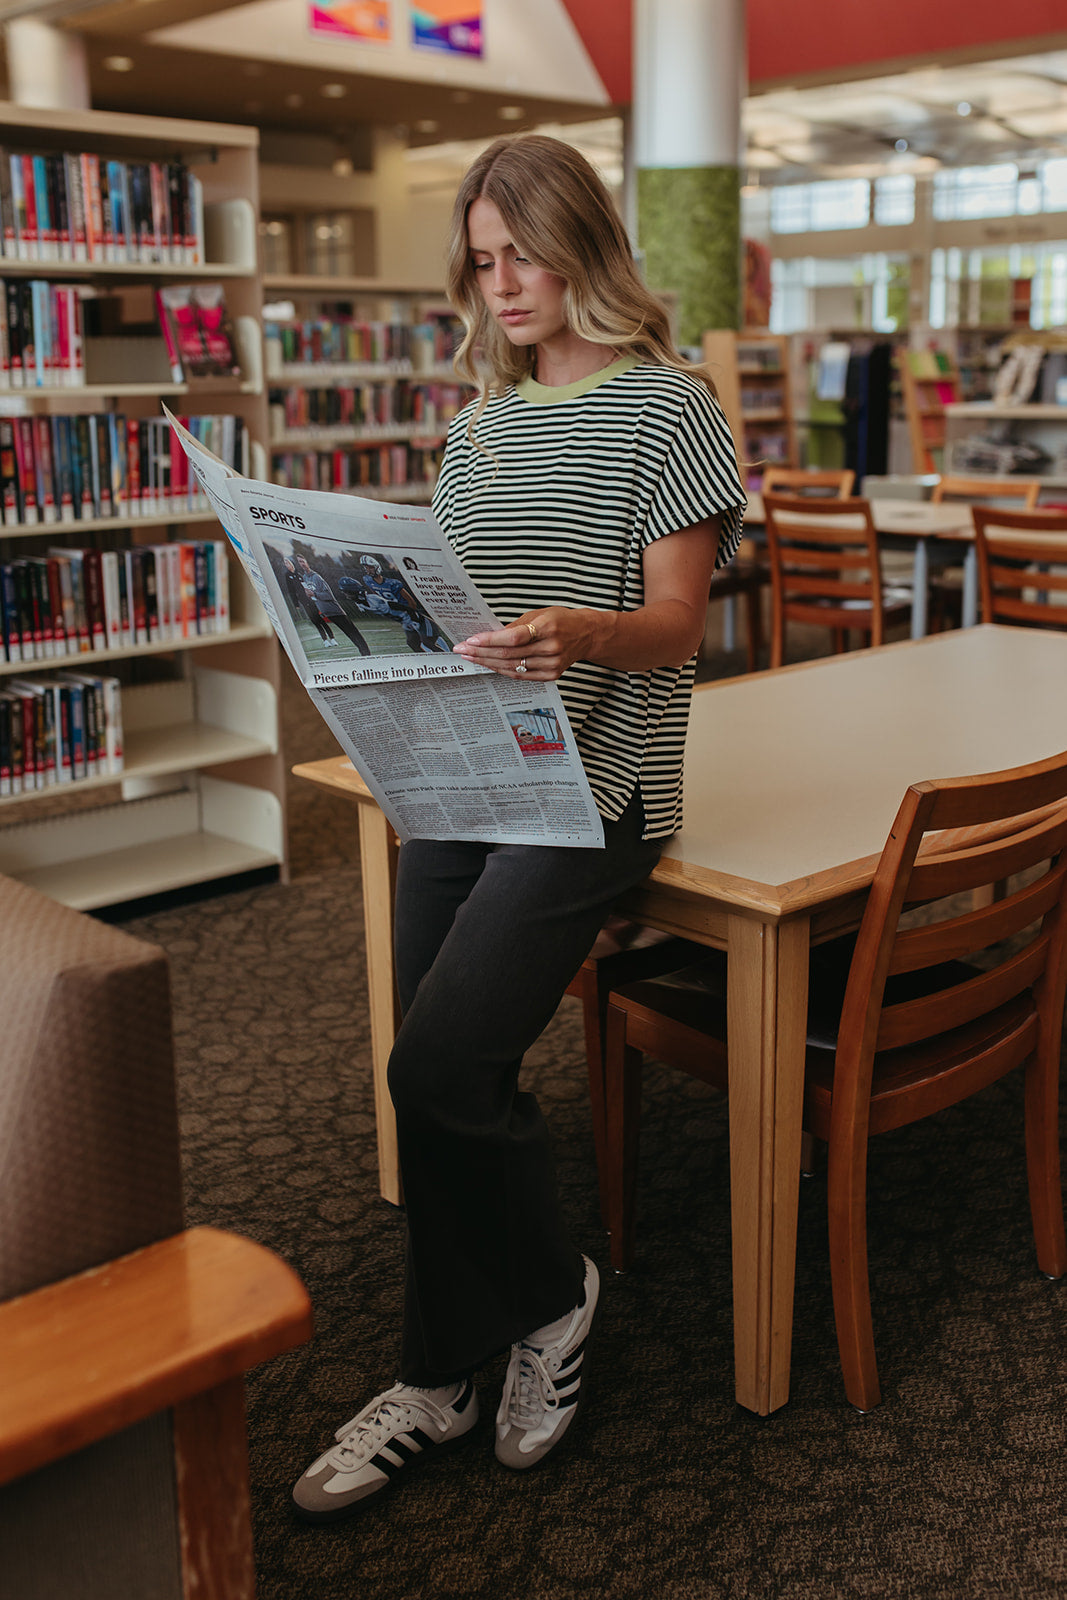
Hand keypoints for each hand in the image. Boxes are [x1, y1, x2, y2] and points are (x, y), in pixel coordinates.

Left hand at [453, 608, 599, 680]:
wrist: (586, 635)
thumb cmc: (561, 620)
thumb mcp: (539, 614)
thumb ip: (515, 627)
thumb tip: (489, 637)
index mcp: (548, 627)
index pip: (513, 637)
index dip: (490, 640)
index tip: (470, 640)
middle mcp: (551, 648)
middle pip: (508, 654)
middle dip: (481, 652)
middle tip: (462, 649)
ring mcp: (552, 664)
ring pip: (512, 667)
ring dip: (487, 663)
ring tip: (470, 658)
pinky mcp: (551, 675)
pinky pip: (520, 675)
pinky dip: (502, 670)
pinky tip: (488, 665)